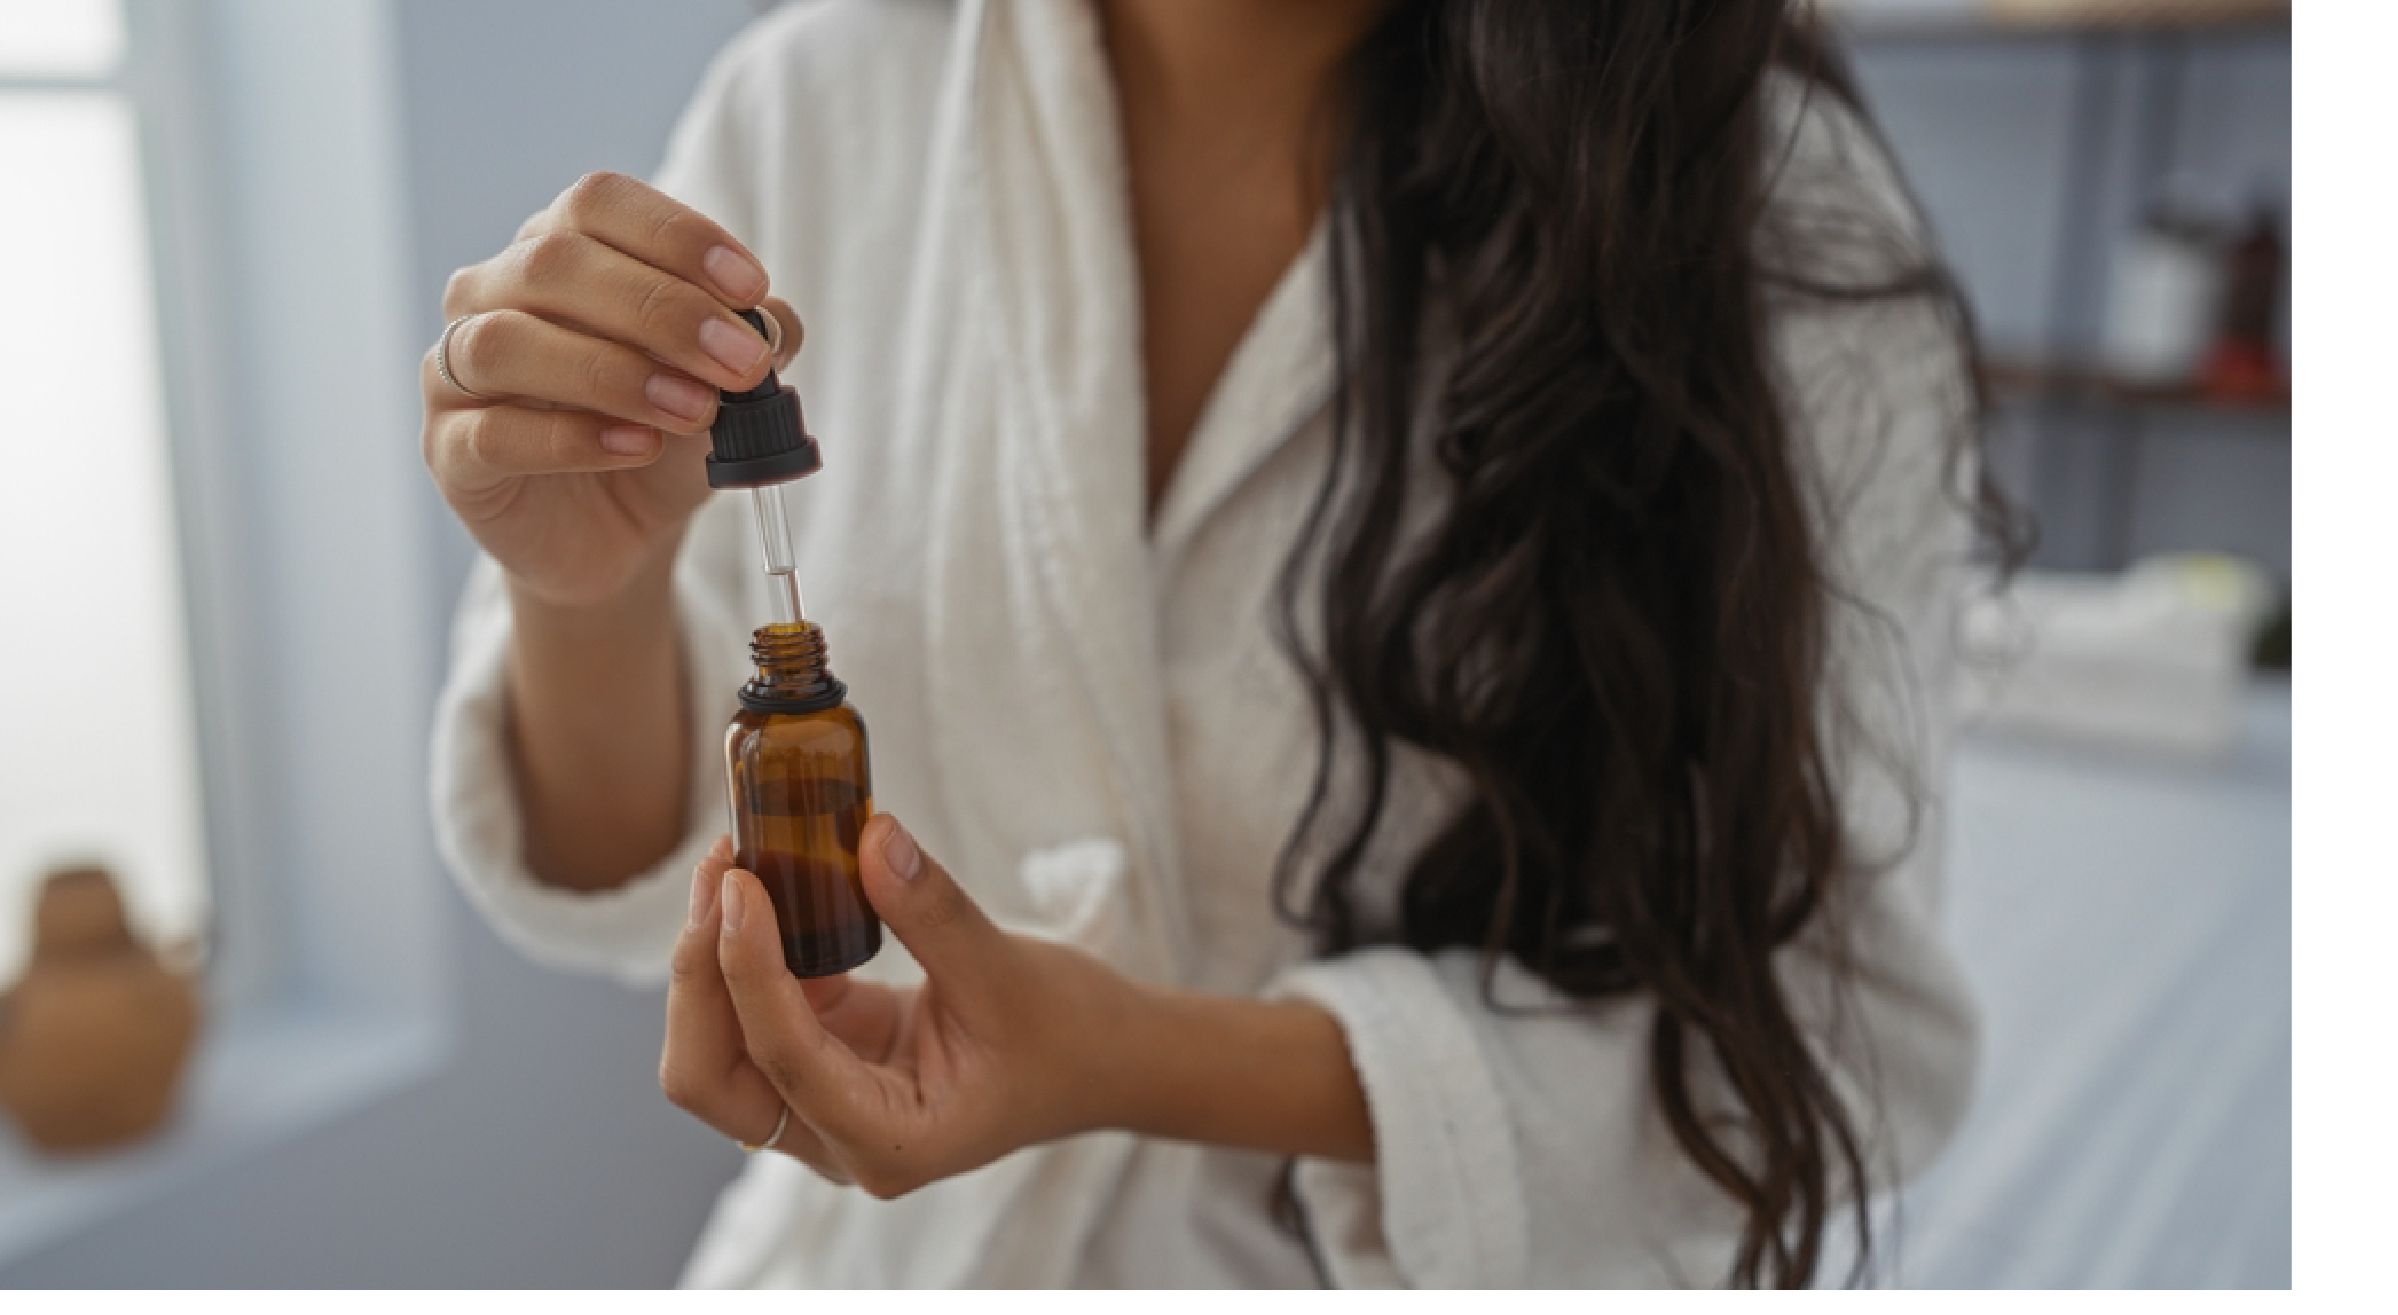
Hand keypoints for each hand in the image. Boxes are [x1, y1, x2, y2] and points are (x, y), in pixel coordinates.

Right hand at [420, 170, 803, 608]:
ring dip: (615, 373)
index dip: (675, 235)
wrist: (622, 532)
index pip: (598, 202)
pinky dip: (572, 439)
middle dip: (663, 311)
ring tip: (695, 412)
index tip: (750, 287)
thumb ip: (752, 337)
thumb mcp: (727, 380)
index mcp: (558, 248)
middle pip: (556, 263)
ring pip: (508, 342)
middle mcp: (492, 293)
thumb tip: (771, 321)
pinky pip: (493, 432)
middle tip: (741, 364)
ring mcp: (456, 370)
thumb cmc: (666, 432)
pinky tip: (637, 448)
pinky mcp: (449, 450)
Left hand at [660, 819, 1151, 1197]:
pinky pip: (754, 1013)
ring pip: (716, 1052)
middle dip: (701, 977)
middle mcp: (838, 1136)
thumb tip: (869, 836)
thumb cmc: (1067, 1034)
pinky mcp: (824, 1058)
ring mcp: (823, 1102)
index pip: (784, 1060)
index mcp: (888, 1140)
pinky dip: (743, 953)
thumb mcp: (1006, 970)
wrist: (1101, 1059)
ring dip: (711, 962)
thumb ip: (930, 910)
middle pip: (713, 1078)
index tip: (742, 884)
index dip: (748, 970)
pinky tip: (762, 888)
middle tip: (723, 873)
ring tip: (733, 869)